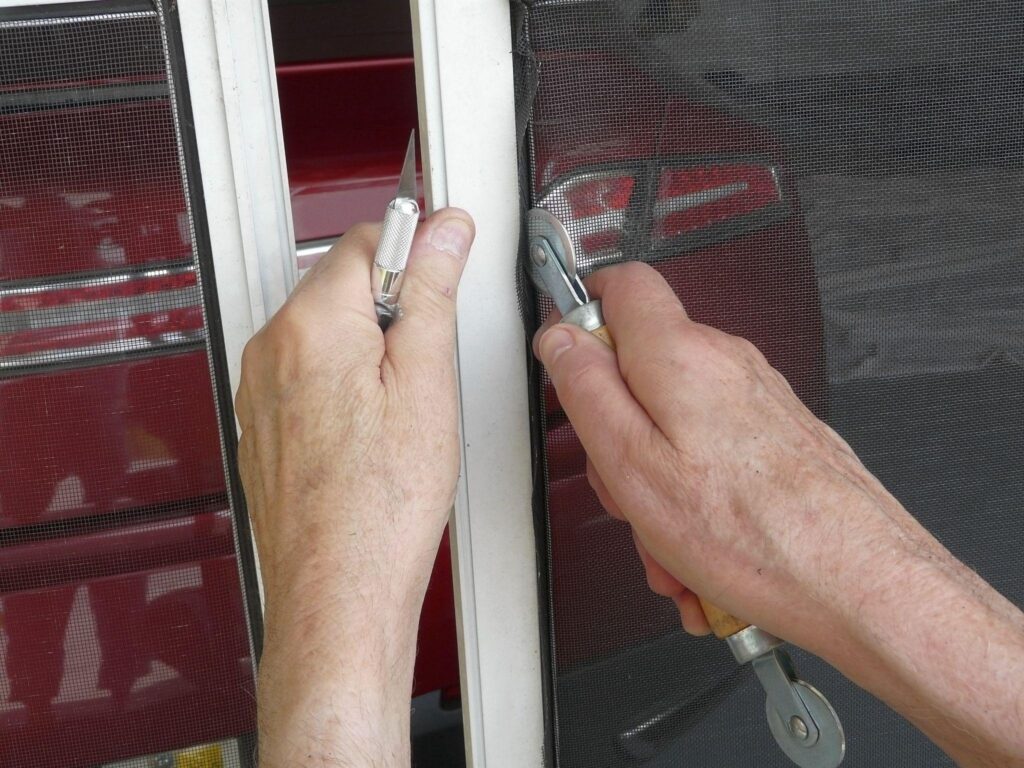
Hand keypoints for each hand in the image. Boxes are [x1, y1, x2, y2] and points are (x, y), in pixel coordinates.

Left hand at [236, 208, 474, 765]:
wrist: (337, 590)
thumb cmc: (379, 507)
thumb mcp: (427, 385)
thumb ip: (432, 294)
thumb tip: (444, 233)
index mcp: (311, 325)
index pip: (369, 241)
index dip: (417, 250)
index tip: (446, 267)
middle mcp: (272, 348)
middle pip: (344, 286)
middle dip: (392, 308)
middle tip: (428, 364)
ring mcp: (260, 388)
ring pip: (327, 333)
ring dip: (369, 349)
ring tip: (401, 411)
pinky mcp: (263, 423)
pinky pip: (308, 376)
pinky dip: (343, 386)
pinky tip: (372, 435)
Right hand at [534, 261, 1023, 766]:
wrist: (861, 581)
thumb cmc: (753, 533)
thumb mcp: (632, 462)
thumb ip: (587, 388)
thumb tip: (560, 338)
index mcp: (680, 356)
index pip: (622, 284)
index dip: (584, 315)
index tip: (569, 368)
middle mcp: (726, 362)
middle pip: (642, 369)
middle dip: (619, 433)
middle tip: (624, 490)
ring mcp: (758, 397)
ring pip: (675, 423)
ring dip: (658, 484)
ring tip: (669, 546)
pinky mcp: (778, 434)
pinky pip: (714, 452)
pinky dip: (697, 497)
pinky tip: (701, 550)